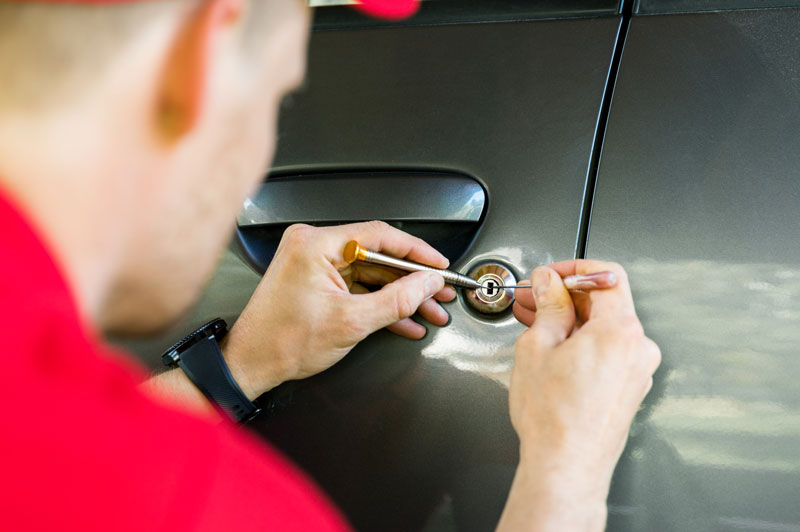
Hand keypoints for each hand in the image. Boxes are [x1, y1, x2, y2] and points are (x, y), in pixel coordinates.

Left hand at [220, 221, 455, 398]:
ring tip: (429, 310)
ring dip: (400, 295)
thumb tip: (427, 284)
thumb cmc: (282, 341)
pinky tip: (404, 319)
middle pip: (378, 255)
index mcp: (316, 244)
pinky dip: (380, 302)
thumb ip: (396, 300)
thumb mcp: (351, 322)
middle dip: (412, 280)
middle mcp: (313, 246)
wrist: (251, 364)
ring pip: (371, 273)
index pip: (380, 236)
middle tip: (439, 292)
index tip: (439, 265)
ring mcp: (314, 263)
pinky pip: (358, 286)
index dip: (416, 252)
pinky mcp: (316, 281)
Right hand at [498, 260, 659, 530]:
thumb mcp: (537, 346)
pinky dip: (582, 342)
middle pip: (605, 301)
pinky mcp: (630, 387)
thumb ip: (548, 305)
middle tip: (533, 298)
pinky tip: (553, 348)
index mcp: (621, 330)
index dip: (573, 270)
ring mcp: (638, 370)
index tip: (549, 275)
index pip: (607, 275)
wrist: (566, 466)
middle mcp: (639, 348)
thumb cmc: (554, 418)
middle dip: (565, 296)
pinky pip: (608, 350)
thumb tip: (548, 283)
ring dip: (571, 319)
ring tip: (535, 323)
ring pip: (604, 327)